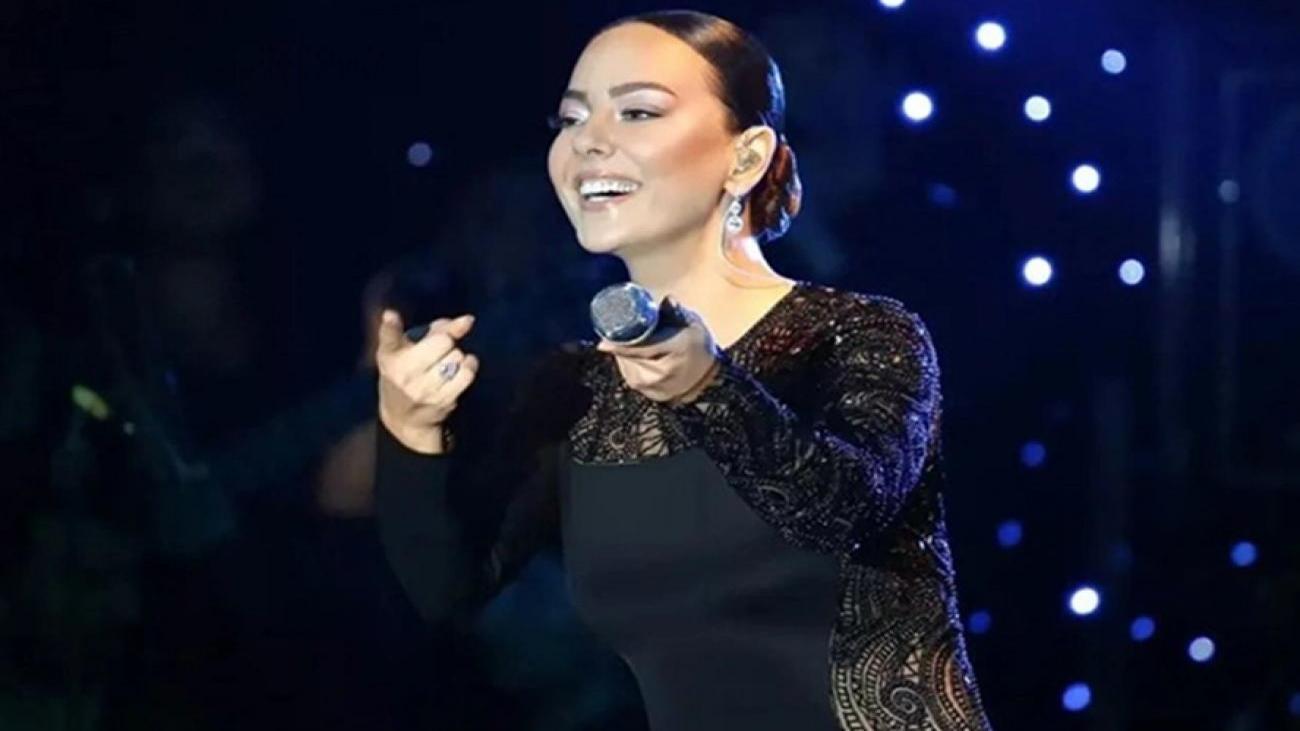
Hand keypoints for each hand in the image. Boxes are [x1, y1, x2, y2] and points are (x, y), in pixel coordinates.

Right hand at [376, 310, 478, 452]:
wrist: (402, 418)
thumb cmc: (409, 371)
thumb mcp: (411, 347)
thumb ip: (438, 329)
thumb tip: (469, 320)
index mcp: (390, 356)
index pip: (390, 337)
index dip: (390, 325)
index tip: (390, 315)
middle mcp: (403, 373)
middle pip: (443, 342)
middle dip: (446, 341)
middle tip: (438, 350)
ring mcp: (422, 389)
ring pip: (456, 357)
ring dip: (457, 356)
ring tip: (448, 361)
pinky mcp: (441, 401)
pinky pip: (466, 374)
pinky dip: (469, 366)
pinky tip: (462, 367)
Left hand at [596, 298, 720, 403]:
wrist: (709, 380)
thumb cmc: (698, 347)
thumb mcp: (692, 324)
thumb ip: (676, 311)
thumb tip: (666, 300)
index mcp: (674, 349)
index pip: (639, 348)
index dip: (618, 345)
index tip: (602, 342)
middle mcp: (662, 372)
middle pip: (629, 356)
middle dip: (622, 344)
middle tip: (625, 331)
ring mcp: (655, 386)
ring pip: (627, 367)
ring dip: (625, 355)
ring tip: (637, 344)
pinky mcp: (651, 395)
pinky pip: (631, 376)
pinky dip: (630, 366)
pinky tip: (638, 359)